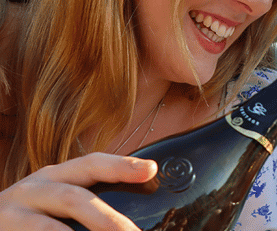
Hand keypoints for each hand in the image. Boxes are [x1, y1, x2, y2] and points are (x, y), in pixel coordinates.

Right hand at [0, 152, 156, 230]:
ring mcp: (12, 214)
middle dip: (107, 219)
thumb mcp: (58, 199)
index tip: (151, 170)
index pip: (92, 164)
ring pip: (48, 228)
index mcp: (56, 176)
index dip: (121, 166)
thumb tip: (133, 222)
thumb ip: (90, 202)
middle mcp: (34, 189)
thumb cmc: (32, 215)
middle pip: (73, 198)